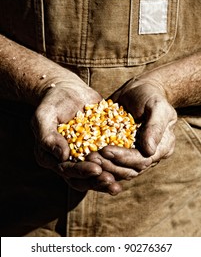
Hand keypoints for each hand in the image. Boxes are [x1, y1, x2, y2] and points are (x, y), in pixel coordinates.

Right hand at [31, 79, 120, 194]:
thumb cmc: (52, 103)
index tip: (96, 169)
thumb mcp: (43, 117)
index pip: (66, 170)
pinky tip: (128, 164)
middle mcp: (68, 160)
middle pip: (82, 177)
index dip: (81, 172)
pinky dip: (116, 162)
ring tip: (119, 182)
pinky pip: (107, 157)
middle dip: (97, 181)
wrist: (68, 90)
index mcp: (52, 157)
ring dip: (107, 177)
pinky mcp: (97, 146)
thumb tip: (62, 157)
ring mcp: (84, 154)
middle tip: (111, 181)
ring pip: (95, 172)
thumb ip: (48, 137)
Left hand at [86, 78, 176, 177]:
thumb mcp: (157, 106)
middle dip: (109, 165)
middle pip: (129, 170)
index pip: (142, 159)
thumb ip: (155, 127)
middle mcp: (149, 155)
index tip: (105, 150)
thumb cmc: (150, 95)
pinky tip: (85, 157)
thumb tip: (149, 150)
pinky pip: (110, 162)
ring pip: (119, 170)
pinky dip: (99, 162)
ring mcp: (134, 155)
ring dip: (102, 166)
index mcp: (162, 147)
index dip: (123, 157)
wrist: (138, 90)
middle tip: (90, 158)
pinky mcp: (121, 152)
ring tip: (86, 158)